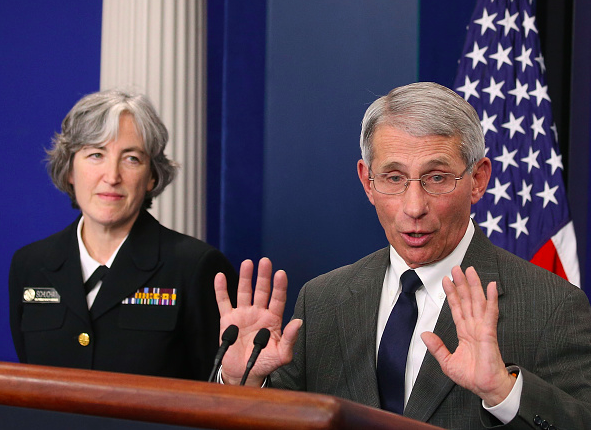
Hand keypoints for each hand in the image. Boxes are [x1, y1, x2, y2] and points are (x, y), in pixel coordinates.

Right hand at [214, 257, 301, 385]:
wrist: (244, 373)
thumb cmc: (265, 364)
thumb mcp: (281, 355)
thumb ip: (290, 339)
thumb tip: (299, 322)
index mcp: (273, 319)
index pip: (278, 299)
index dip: (279, 287)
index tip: (281, 274)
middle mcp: (259, 313)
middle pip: (262, 290)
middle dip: (263, 276)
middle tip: (265, 262)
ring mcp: (243, 314)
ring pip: (244, 292)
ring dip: (246, 277)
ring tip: (248, 263)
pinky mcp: (228, 320)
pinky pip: (223, 301)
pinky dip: (221, 289)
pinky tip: (220, 276)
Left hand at [421, 266, 515, 405]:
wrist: (486, 388)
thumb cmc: (472, 377)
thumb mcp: (447, 362)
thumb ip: (437, 347)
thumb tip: (424, 335)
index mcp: (465, 333)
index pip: (457, 308)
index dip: (452, 294)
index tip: (446, 280)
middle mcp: (474, 327)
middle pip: (467, 300)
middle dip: (462, 284)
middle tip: (457, 268)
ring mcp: (482, 328)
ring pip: (477, 302)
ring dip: (474, 285)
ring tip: (470, 270)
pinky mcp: (489, 333)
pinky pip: (491, 313)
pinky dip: (491, 299)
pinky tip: (491, 286)